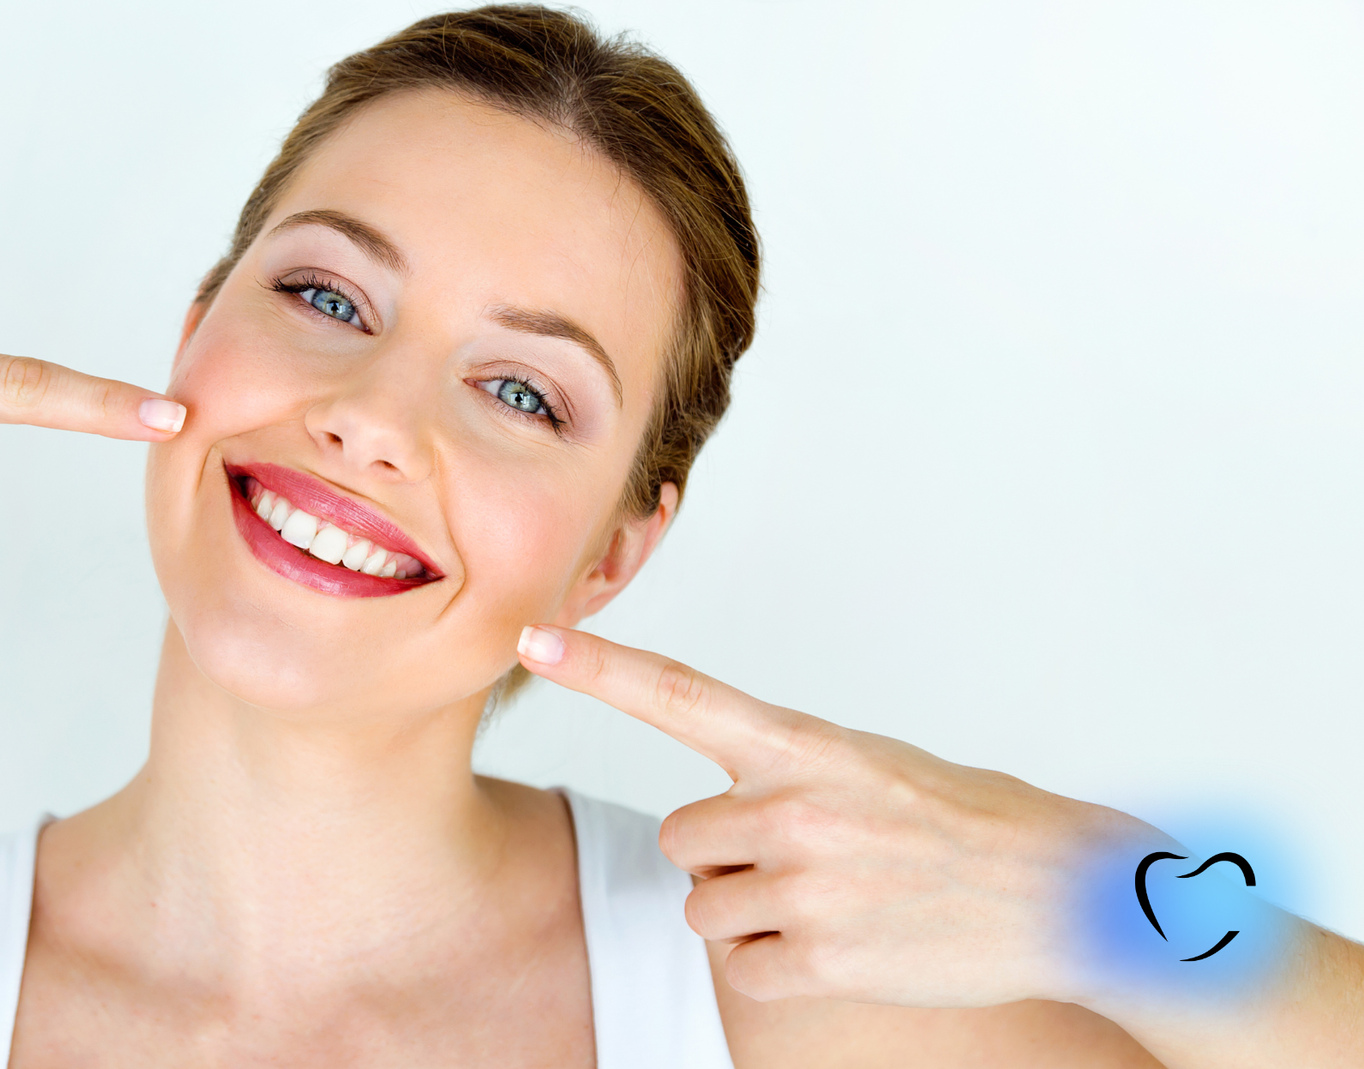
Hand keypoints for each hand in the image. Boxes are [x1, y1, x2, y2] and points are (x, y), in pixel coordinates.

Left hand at [516, 624, 1161, 1008]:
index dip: (600, 667)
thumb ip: (785, 770)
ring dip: (751, 911)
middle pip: (683, 837)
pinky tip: (841, 944)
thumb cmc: (966, 822)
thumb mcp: (871, 763)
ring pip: (705, 905)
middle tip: (804, 858)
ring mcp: (809, 886)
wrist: (1068, 895)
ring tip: (833, 899)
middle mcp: (796, 809)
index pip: (680, 694)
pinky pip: (741, 965)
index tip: (533, 636)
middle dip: (725, 854)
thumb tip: (718, 807)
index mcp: (807, 745)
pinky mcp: (824, 959)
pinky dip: (777, 964)